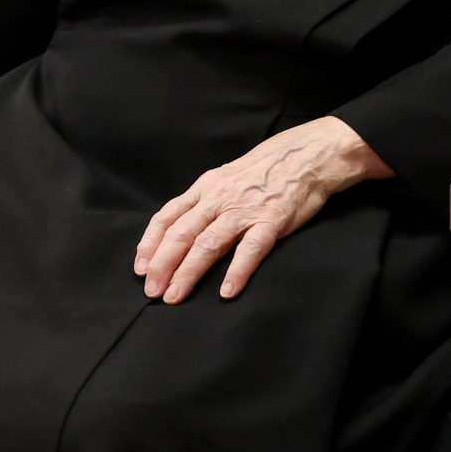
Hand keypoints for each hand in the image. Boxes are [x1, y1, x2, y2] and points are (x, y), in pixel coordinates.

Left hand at [133, 116, 390, 303]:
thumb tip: (181, 228)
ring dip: (188, 273)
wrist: (308, 155)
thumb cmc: (267, 168)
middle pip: (181, 234)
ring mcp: (245, 210)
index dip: (150, 244)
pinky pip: (250, 250)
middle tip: (152, 292)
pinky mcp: (272, 221)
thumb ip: (206, 200)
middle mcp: (220, 198)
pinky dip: (236, 271)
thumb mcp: (228, 175)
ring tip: (175, 296)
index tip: (141, 269)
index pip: (167, 216)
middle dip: (162, 265)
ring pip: (208, 244)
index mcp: (206, 187)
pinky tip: (227, 291)